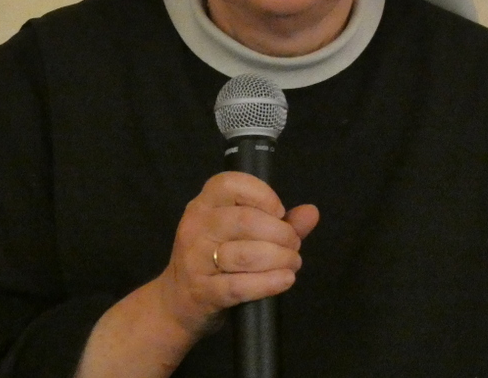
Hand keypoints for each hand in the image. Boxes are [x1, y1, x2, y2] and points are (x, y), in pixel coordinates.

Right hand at [155, 171, 318, 340]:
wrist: (176, 303)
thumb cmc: (213, 260)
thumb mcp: (238, 234)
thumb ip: (277, 221)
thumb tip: (312, 212)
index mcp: (204, 204)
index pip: (230, 184)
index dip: (262, 194)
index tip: (279, 212)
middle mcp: (196, 227)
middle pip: (245, 221)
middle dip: (280, 234)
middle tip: (294, 245)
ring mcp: (196, 260)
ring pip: (245, 254)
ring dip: (279, 259)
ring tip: (292, 263)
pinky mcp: (202, 291)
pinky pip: (240, 286)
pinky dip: (268, 283)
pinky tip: (284, 280)